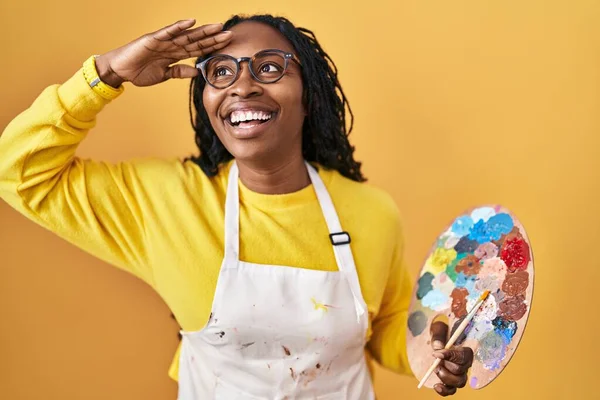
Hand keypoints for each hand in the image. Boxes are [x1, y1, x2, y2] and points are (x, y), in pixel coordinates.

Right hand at [94, 19, 231, 87]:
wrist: (121, 71)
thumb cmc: (140, 72)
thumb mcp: (164, 75)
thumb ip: (179, 72)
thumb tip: (196, 72)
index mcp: (175, 54)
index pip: (198, 49)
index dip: (212, 47)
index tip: (227, 45)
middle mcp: (172, 45)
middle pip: (196, 41)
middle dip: (213, 38)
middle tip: (229, 34)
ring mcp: (164, 41)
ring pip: (187, 35)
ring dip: (202, 31)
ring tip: (217, 27)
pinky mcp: (153, 39)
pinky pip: (168, 31)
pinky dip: (179, 26)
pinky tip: (191, 22)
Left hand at [430, 320, 473, 395]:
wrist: (434, 344)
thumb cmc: (439, 335)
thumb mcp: (438, 329)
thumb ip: (438, 335)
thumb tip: (438, 346)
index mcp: (464, 351)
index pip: (465, 356)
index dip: (452, 356)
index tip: (437, 354)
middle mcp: (465, 365)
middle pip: (460, 370)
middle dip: (446, 366)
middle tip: (435, 362)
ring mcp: (459, 375)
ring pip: (459, 382)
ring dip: (445, 377)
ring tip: (436, 369)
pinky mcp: (451, 383)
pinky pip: (451, 391)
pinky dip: (444, 391)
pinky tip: (436, 386)